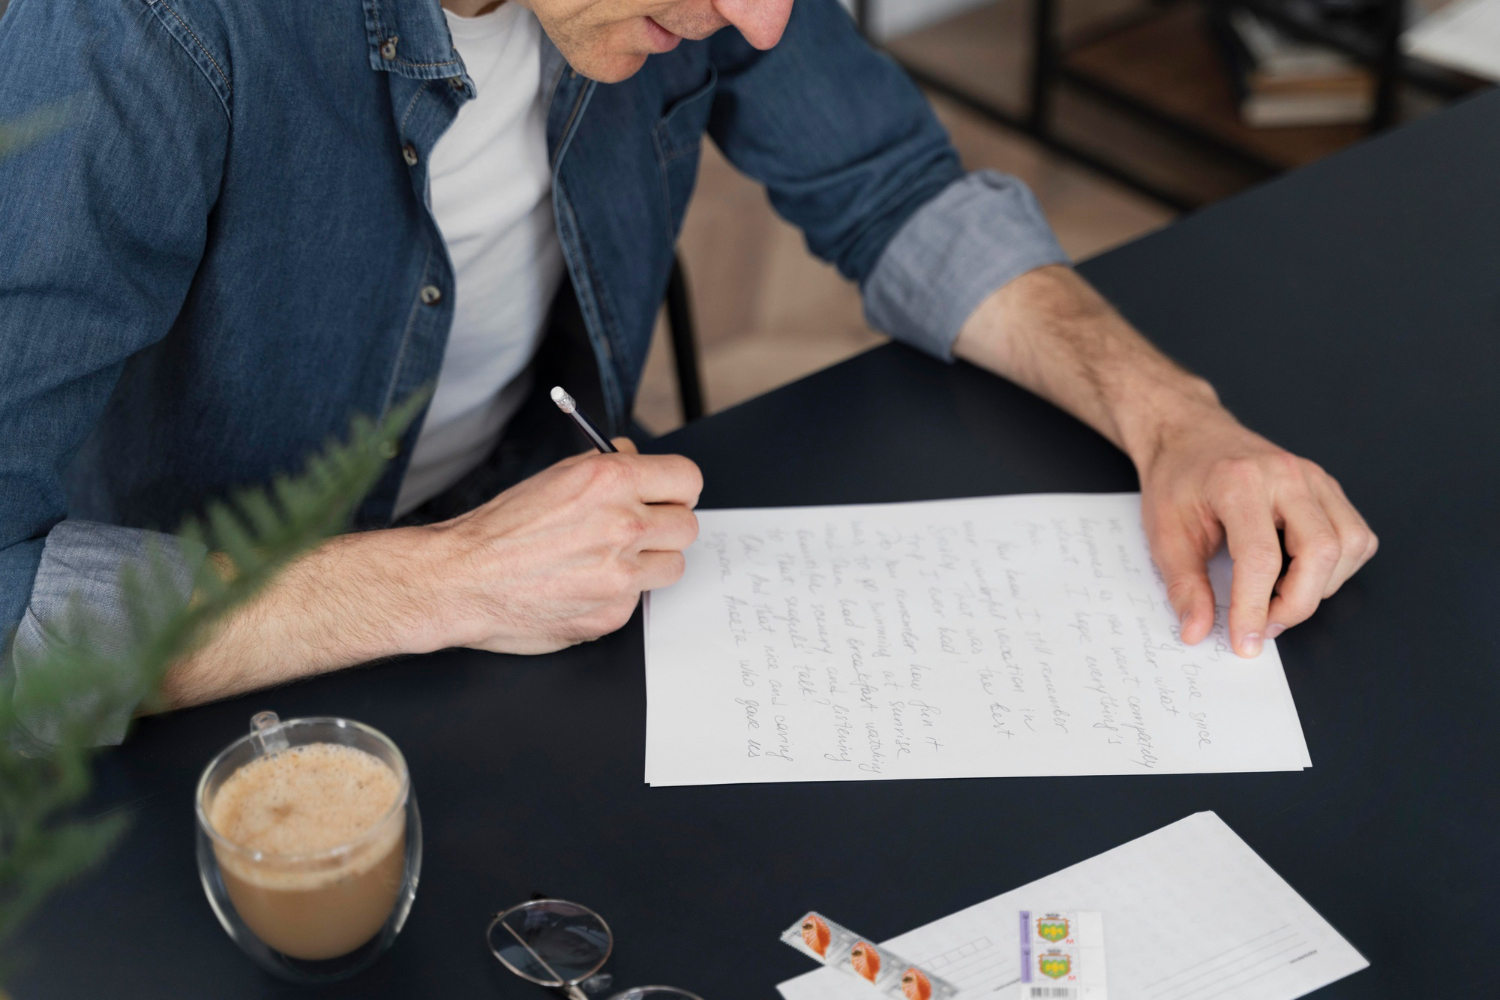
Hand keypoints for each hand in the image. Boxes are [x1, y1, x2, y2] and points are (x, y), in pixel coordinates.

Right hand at [409, 438, 701, 653]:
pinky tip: (585, 586)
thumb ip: (608, 466)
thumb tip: (639, 460)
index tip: (669, 496)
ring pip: (673, 566)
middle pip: (687, 526)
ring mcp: (621, 575)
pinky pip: (639, 599)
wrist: (462, 579)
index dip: (677, 489)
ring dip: (650, 563)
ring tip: (611, 560)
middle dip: (666, 527)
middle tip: (639, 531)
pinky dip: (618, 594)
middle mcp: (623, 525)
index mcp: (612, 481)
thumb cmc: (501, 529)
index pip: (688, 478)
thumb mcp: (558, 475)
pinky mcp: (613, 614)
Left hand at [1138, 407, 1376, 656]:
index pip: (1260, 558)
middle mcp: (1285, 475)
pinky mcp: (1327, 486)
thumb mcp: (1164, 534)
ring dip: (1322, 586)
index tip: (1244, 641)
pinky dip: (1338, 566)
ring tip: (1279, 598)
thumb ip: (1184, 585)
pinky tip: (1301, 573)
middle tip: (1264, 625)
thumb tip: (1198, 631)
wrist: (1188, 434)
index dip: (1255, 608)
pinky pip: (1356, 535)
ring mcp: (1313, 477)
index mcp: (1238, 483)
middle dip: (1297, 603)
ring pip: (1350, 544)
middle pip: (1320, 551)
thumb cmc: (1176, 479)